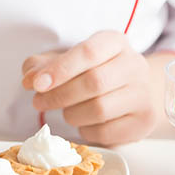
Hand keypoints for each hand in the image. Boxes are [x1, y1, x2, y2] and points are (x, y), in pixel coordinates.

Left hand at [22, 30, 156, 144]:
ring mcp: (143, 94)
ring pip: (99, 109)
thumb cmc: (95, 71)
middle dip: (59, 95)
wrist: (134, 90)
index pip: (88, 52)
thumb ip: (45, 65)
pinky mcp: (145, 121)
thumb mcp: (70, 60)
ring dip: (71, 114)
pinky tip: (83, 122)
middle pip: (93, 82)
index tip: (35, 84)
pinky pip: (106, 131)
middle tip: (38, 102)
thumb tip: (29, 77)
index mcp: (115, 42)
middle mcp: (134, 64)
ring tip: (64, 111)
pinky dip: (86, 130)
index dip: (59, 69)